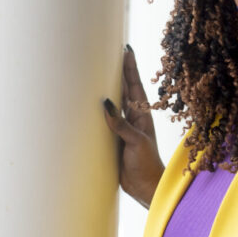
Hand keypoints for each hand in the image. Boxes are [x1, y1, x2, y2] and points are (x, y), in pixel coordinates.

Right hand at [103, 45, 163, 208]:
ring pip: (114, 103)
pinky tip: (90, 103)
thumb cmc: (146, 163)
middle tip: (109, 52)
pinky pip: (105, 120)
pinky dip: (99, 111)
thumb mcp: (136, 142)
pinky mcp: (114, 139)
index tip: (126, 50)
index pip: (135, 85)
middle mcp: (133, 118)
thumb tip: (106, 102)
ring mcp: (123, 128)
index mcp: (142, 115)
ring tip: (98, 70)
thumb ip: (121, 124)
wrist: (145, 186)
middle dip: (118, 71)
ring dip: (107, 88)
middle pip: (124, 89)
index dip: (130, 68)